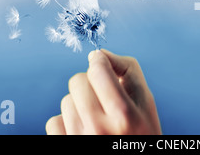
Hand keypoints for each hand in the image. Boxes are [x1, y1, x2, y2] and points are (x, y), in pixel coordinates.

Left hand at [45, 49, 161, 134]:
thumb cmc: (141, 132)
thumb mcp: (146, 102)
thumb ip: (128, 71)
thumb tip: (99, 54)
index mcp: (124, 115)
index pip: (98, 70)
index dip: (99, 61)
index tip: (101, 62)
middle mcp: (100, 129)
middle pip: (78, 81)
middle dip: (90, 82)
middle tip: (103, 95)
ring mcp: (80, 140)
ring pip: (66, 100)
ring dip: (79, 103)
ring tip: (96, 116)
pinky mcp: (65, 147)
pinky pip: (54, 121)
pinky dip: (67, 122)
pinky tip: (83, 128)